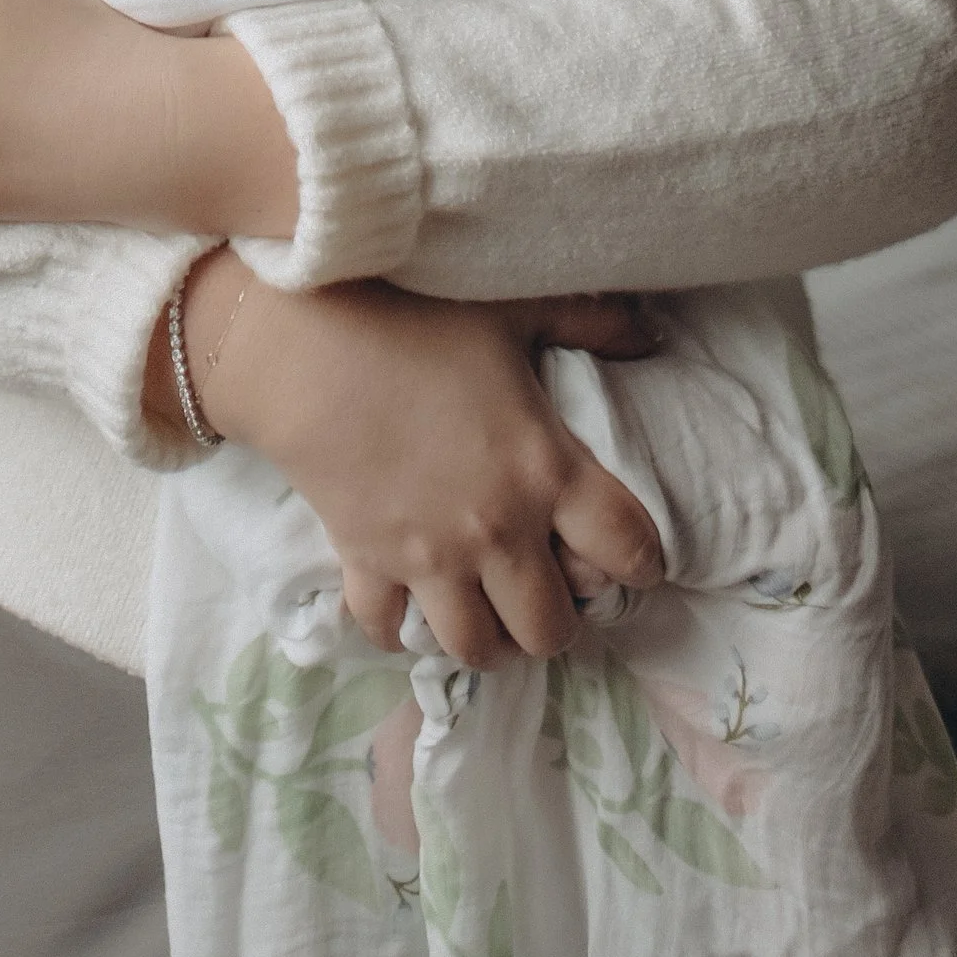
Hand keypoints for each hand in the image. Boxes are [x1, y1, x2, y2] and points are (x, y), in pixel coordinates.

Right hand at [179, 266, 662, 664]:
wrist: (306, 347)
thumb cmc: (415, 319)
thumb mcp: (513, 308)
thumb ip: (590, 319)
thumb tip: (651, 333)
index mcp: (546, 471)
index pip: (627, 549)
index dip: (642, 562)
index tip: (633, 561)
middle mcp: (498, 531)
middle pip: (551, 629)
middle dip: (558, 622)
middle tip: (548, 594)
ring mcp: (431, 558)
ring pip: (477, 649)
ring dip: (489, 641)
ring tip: (488, 615)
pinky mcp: (369, 563)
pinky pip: (389, 629)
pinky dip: (400, 631)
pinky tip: (408, 612)